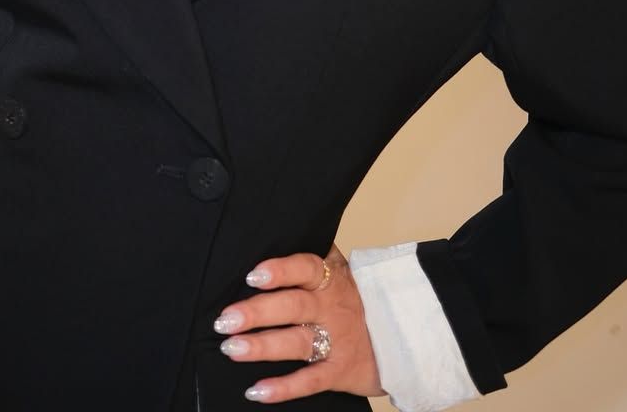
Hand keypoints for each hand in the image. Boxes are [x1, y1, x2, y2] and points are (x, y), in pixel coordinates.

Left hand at [212, 243, 382, 402]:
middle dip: (258, 312)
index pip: (305, 268)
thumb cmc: (356, 299)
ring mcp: (337, 340)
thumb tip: (273, 235)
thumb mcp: (340, 271)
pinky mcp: (340, 371)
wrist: (400, 335)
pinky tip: (256, 390)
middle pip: (293, 306)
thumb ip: (311, 259)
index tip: (252, 276)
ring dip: (262, 346)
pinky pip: (310, 381)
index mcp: (331, 278)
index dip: (280, 271)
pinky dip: (284, 388)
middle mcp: (332, 308)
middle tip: (226, 319)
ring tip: (232, 348)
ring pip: (297, 342)